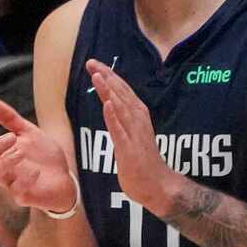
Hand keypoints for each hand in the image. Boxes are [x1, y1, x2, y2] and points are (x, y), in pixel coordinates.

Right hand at [0, 92, 82, 215]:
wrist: (65, 177)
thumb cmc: (43, 156)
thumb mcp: (29, 132)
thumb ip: (10, 119)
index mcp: (0, 155)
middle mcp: (1, 170)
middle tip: (12, 138)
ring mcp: (11, 184)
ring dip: (6, 161)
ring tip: (21, 152)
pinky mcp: (23, 196)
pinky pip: (16, 190)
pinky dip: (25, 179)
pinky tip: (35, 171)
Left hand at [82, 59, 176, 212]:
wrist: (156, 185)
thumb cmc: (140, 161)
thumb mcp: (128, 134)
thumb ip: (121, 119)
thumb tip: (111, 104)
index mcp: (137, 116)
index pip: (121, 91)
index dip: (108, 76)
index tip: (94, 63)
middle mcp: (138, 120)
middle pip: (121, 93)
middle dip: (106, 76)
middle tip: (91, 61)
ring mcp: (134, 134)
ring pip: (121, 107)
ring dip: (109, 91)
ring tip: (98, 75)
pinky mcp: (130, 148)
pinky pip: (120, 130)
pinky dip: (114, 117)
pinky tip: (107, 104)